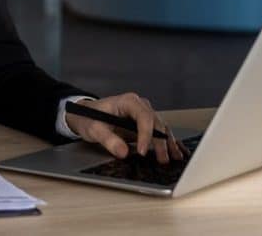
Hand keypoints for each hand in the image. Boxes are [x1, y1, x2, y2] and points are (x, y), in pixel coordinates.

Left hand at [65, 93, 186, 163]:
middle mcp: (139, 106)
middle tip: (162, 159)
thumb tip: (123, 151)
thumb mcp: (94, 128)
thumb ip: (108, 139)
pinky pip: (159, 132)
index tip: (143, 151)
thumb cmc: (89, 117)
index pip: (143, 117)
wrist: (85, 115)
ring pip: (161, 128)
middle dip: (160, 142)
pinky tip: (176, 152)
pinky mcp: (145, 124)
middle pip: (155, 123)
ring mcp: (143, 114)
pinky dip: (168, 142)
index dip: (146, 135)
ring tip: (173, 158)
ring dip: (168, 143)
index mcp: (128, 102)